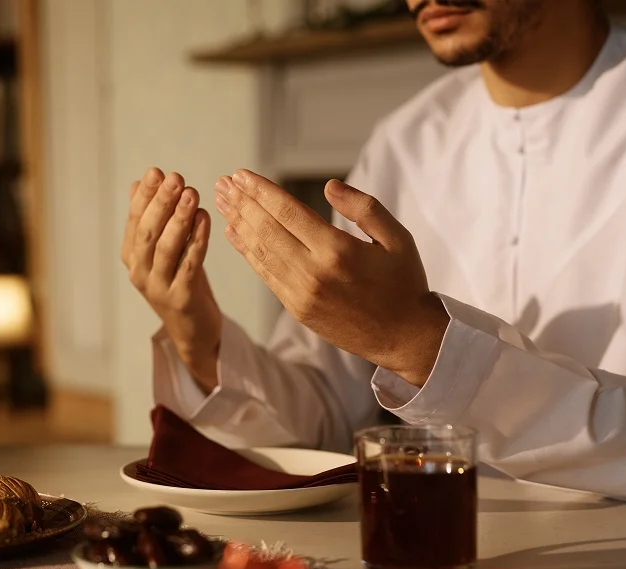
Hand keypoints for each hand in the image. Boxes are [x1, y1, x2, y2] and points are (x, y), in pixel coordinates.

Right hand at [122, 168, 220, 391]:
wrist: (193, 331)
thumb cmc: (180, 282)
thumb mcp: (163, 250)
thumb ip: (151, 219)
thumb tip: (138, 183)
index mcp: (131, 257)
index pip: (135, 220)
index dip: (145, 195)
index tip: (157, 171)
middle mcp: (140, 272)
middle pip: (147, 232)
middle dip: (160, 202)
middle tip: (175, 177)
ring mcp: (158, 287)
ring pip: (166, 248)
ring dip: (178, 218)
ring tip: (191, 193)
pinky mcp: (181, 299)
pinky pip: (189, 264)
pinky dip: (197, 240)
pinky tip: (205, 219)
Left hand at [215, 170, 447, 386]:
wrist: (404, 338)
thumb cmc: (404, 283)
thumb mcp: (397, 238)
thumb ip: (364, 208)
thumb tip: (328, 187)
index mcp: (338, 251)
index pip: (288, 212)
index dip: (261, 191)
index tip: (241, 174)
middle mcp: (314, 272)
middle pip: (267, 229)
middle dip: (242, 203)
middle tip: (223, 183)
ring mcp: (301, 294)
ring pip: (261, 252)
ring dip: (238, 223)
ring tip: (222, 202)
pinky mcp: (297, 309)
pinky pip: (265, 275)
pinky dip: (246, 252)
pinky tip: (233, 233)